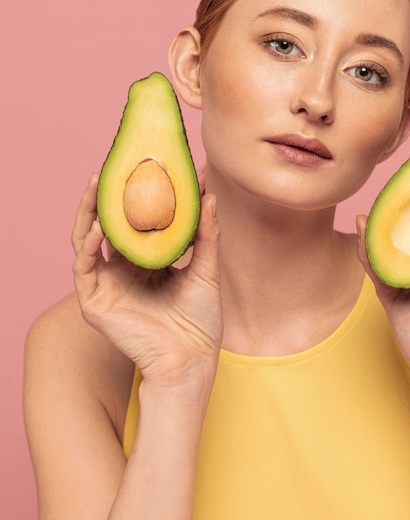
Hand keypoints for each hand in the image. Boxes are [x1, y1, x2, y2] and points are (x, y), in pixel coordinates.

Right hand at [72, 174, 222, 391]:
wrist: (192, 360)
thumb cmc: (200, 322)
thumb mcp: (206, 270)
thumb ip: (205, 234)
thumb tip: (209, 196)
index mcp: (149, 263)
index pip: (141, 222)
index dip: (148, 197)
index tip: (164, 170)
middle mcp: (125, 271)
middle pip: (111, 226)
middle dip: (111, 197)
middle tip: (118, 165)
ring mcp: (108, 286)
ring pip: (88, 240)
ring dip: (90, 211)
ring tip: (98, 183)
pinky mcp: (95, 302)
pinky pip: (84, 268)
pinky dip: (88, 246)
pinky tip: (99, 226)